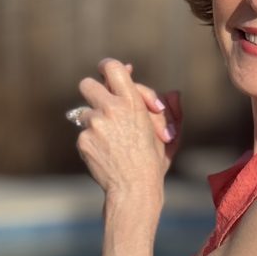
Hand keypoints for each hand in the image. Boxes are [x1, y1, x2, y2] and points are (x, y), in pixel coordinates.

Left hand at [75, 58, 182, 199]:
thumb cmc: (153, 161)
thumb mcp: (168, 135)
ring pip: (84, 112)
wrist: (135, 188)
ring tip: (112, 140)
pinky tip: (106, 154)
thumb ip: (168, 111)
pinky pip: (84, 134)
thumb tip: (172, 93)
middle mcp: (110, 109)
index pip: (112, 67)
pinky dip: (93, 142)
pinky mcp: (83, 140)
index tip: (108, 72)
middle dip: (94, 92)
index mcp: (132, 102)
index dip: (108, 67)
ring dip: (96, 122)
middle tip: (102, 104)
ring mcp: (94, 124)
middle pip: (87, 84)